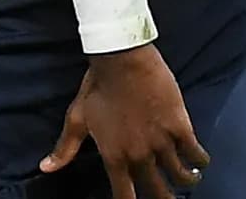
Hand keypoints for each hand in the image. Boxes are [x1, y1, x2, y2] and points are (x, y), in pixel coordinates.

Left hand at [41, 45, 207, 198]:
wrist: (121, 60)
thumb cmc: (97, 88)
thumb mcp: (77, 119)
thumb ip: (65, 148)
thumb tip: (45, 168)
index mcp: (114, 156)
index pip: (124, 193)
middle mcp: (139, 155)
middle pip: (158, 192)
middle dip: (164, 198)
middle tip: (168, 198)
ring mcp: (162, 143)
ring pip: (182, 176)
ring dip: (186, 180)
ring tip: (187, 178)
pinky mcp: (180, 127)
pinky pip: (196, 154)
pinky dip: (200, 160)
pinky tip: (199, 161)